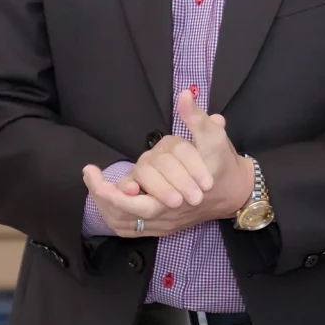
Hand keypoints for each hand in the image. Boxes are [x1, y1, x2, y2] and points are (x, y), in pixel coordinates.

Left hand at [81, 91, 255, 236]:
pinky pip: (130, 228)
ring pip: (126, 224)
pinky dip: (114, 216)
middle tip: (90, 175)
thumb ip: (197, 119)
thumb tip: (184, 95)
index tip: (93, 171)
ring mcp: (163, 222)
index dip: (113, 193)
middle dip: (104, 197)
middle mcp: (168, 214)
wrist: (235, 192)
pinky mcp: (161, 225)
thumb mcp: (216, 139)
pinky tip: (106, 198)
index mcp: (180, 196)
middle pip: (127, 215)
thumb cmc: (223, 165)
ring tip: (94, 185)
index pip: (139, 202)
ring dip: (106, 207)